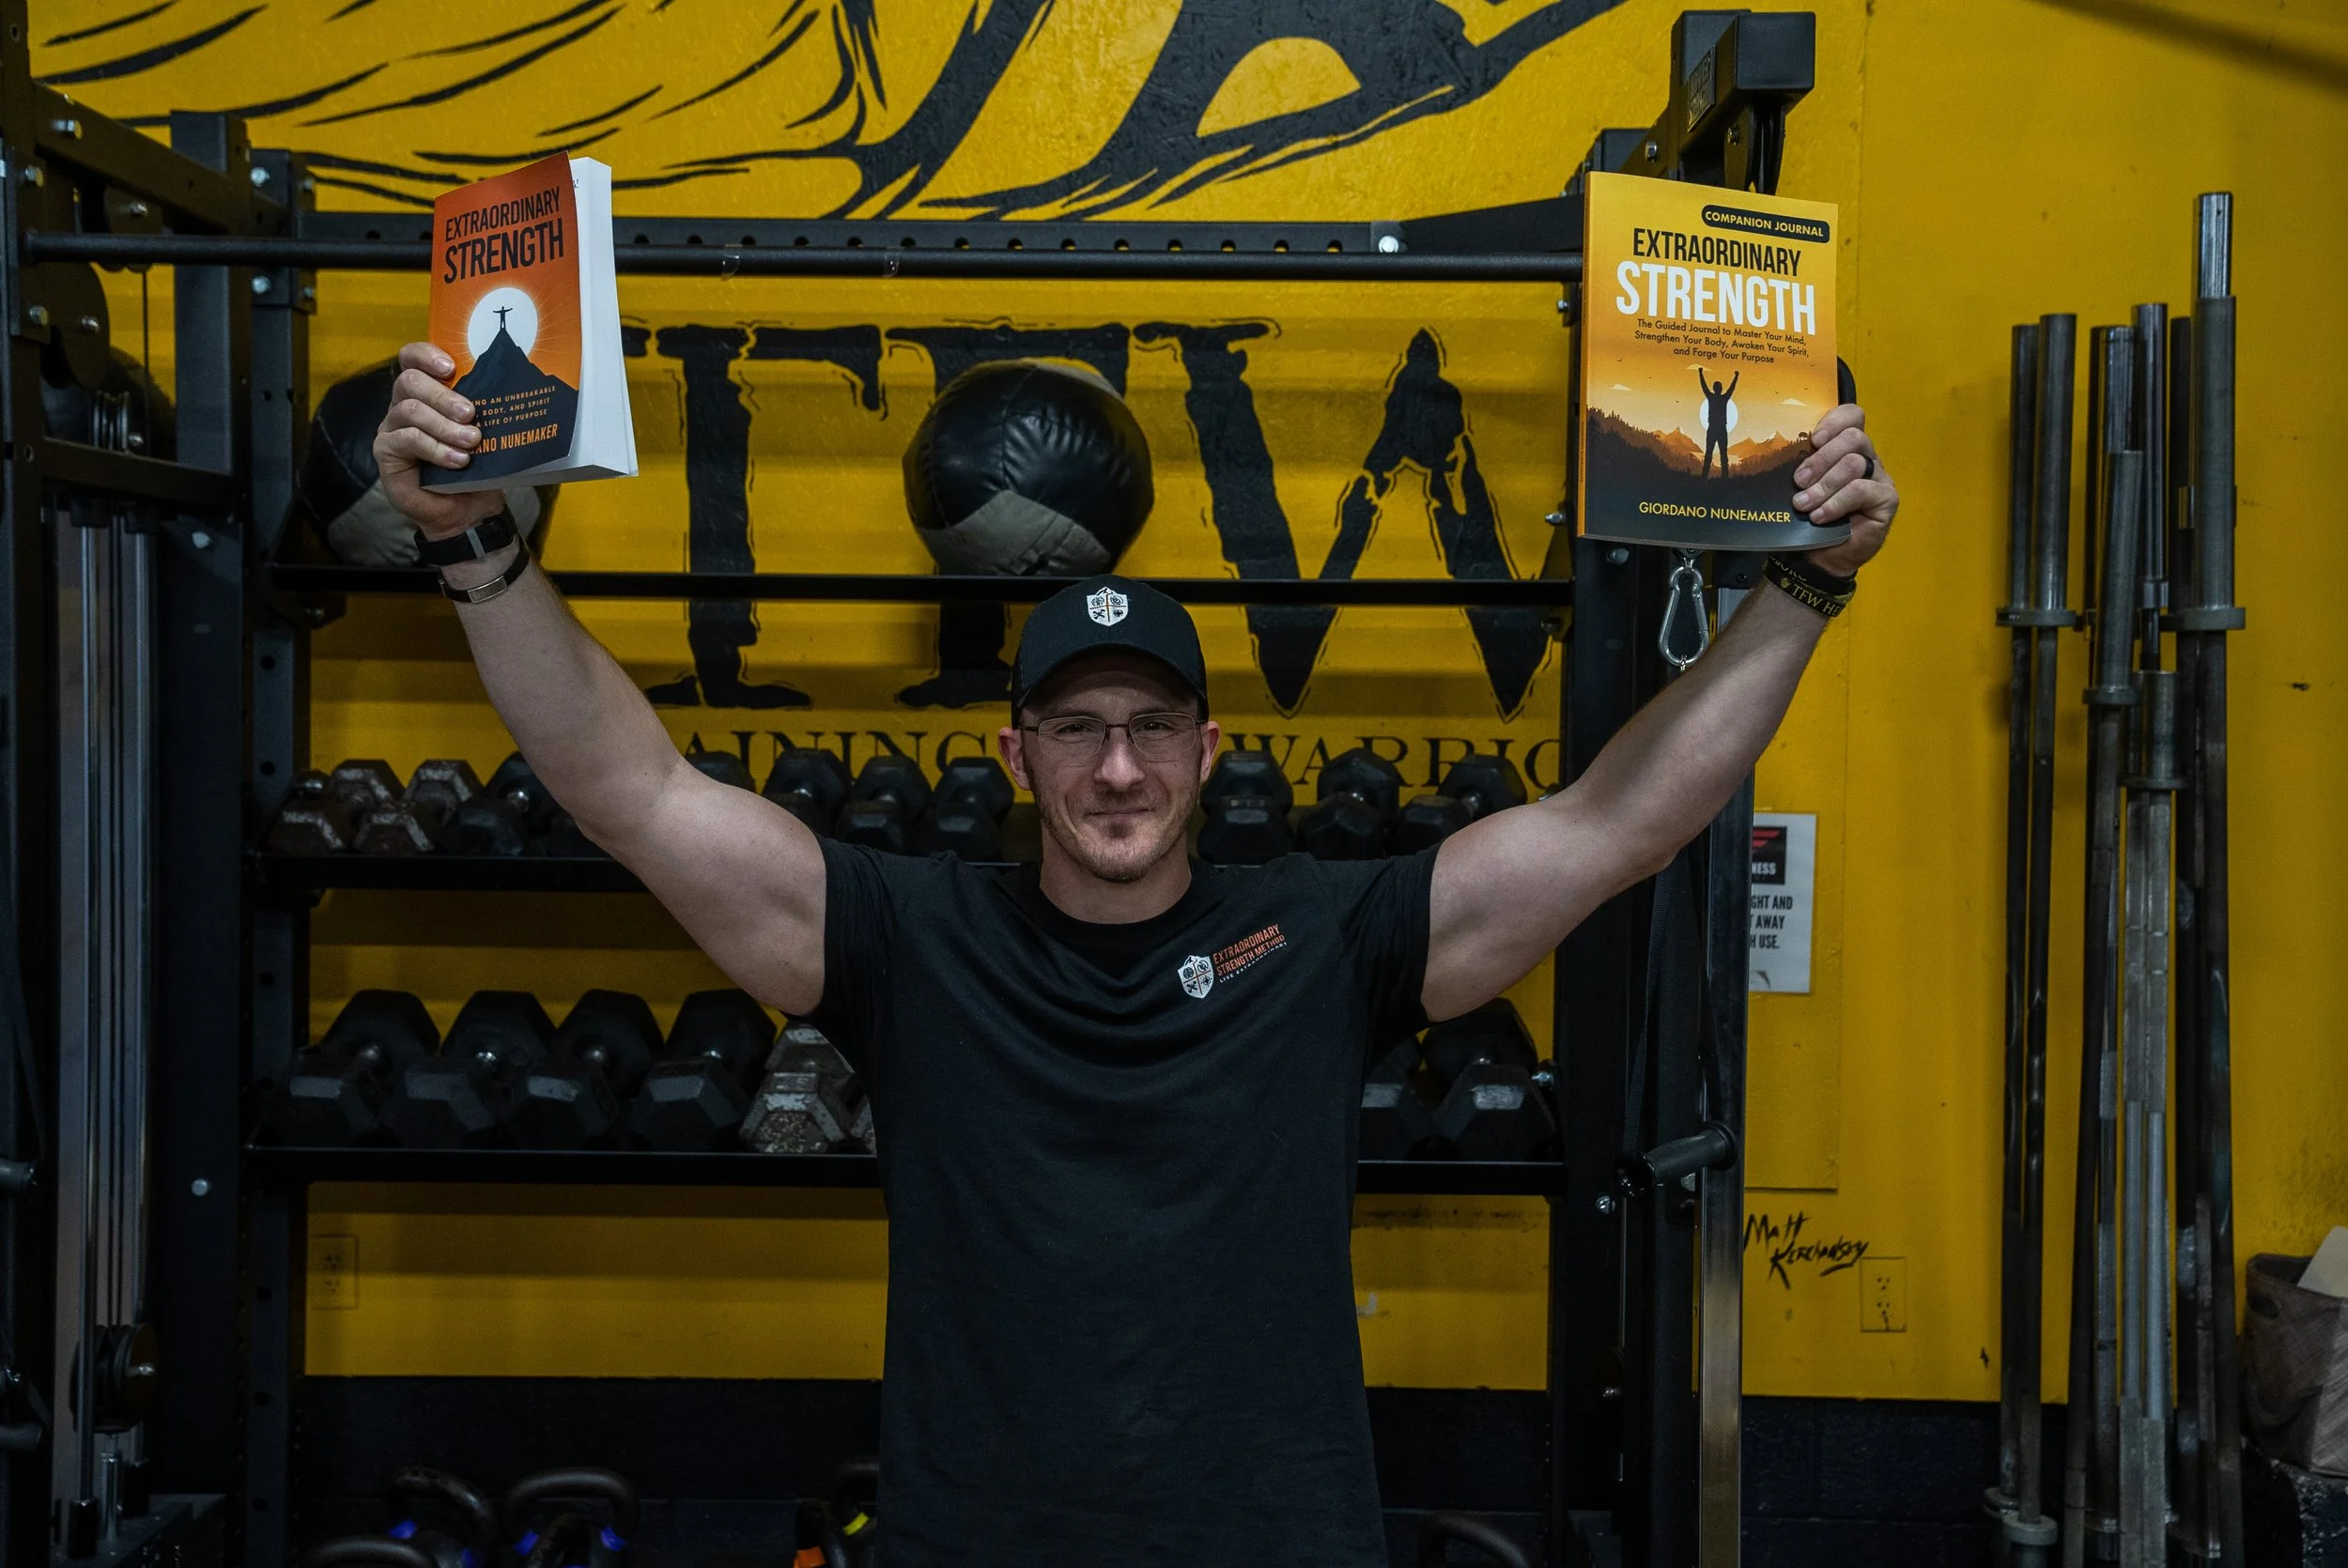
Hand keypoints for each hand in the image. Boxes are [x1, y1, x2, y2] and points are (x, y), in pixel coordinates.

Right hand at [373, 342, 503, 537]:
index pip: (412, 358)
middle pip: (410, 381)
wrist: (465, 511)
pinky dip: (436, 449)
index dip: (426, 355)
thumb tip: (510, 394)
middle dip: (443, 395)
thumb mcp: (485, 435)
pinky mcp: (386, 452)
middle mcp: (403, 405)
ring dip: (445, 426)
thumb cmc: (475, 469)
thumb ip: (485, 412)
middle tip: (471, 414)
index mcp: (426, 392)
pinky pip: (407, 440)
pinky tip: (458, 460)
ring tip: (471, 442)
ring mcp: (392, 428)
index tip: (451, 367)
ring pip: (410, 410)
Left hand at [1790, 403, 1896, 577]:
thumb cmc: (1807, 518)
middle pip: (1853, 438)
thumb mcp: (1800, 487)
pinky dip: (1836, 503)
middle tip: (1798, 481)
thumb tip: (1779, 451)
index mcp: (1845, 448)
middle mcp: (1866, 458)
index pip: (1852, 416)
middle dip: (1821, 458)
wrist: (1819, 558)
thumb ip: (1800, 465)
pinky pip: (1861, 490)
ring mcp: (1879, 478)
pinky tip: (1819, 517)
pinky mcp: (1886, 499)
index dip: (1834, 421)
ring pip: (1855, 463)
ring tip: (1803, 504)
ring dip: (1824, 484)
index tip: (1813, 439)